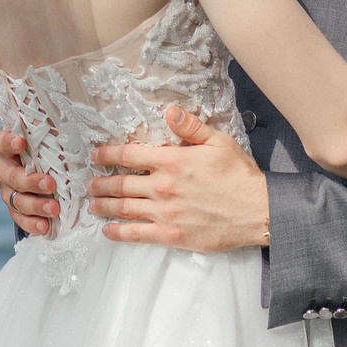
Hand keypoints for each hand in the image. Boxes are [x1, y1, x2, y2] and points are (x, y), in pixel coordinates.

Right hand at [0, 126, 56, 237]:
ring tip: (54, 209)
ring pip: (17, 201)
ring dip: (35, 205)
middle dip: (30, 181)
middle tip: (50, 183)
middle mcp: (3, 170)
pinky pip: (21, 219)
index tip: (21, 140)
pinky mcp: (18, 210)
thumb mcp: (33, 125)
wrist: (37, 165)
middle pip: (12, 178)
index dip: (9, 142)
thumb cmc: (37, 142)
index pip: (2, 143)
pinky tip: (46, 228)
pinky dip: (33, 224)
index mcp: (4, 147)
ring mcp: (10, 192)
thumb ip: (17, 108)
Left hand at [90, 104, 269, 252]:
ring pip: (123, 208)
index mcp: (172, 160)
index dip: (107, 154)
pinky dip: (117, 233)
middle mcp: (163, 186)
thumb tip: (168, 111)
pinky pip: (136, 234)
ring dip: (103, 206)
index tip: (95, 156)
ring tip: (92, 205)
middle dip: (100, 183)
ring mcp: (165, 212)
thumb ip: (190, 127)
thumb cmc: (239, 176)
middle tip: (88, 185)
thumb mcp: (219, 142)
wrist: (257, 211)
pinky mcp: (170, 235)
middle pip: (120, 183)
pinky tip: (107, 231)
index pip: (129, 154)